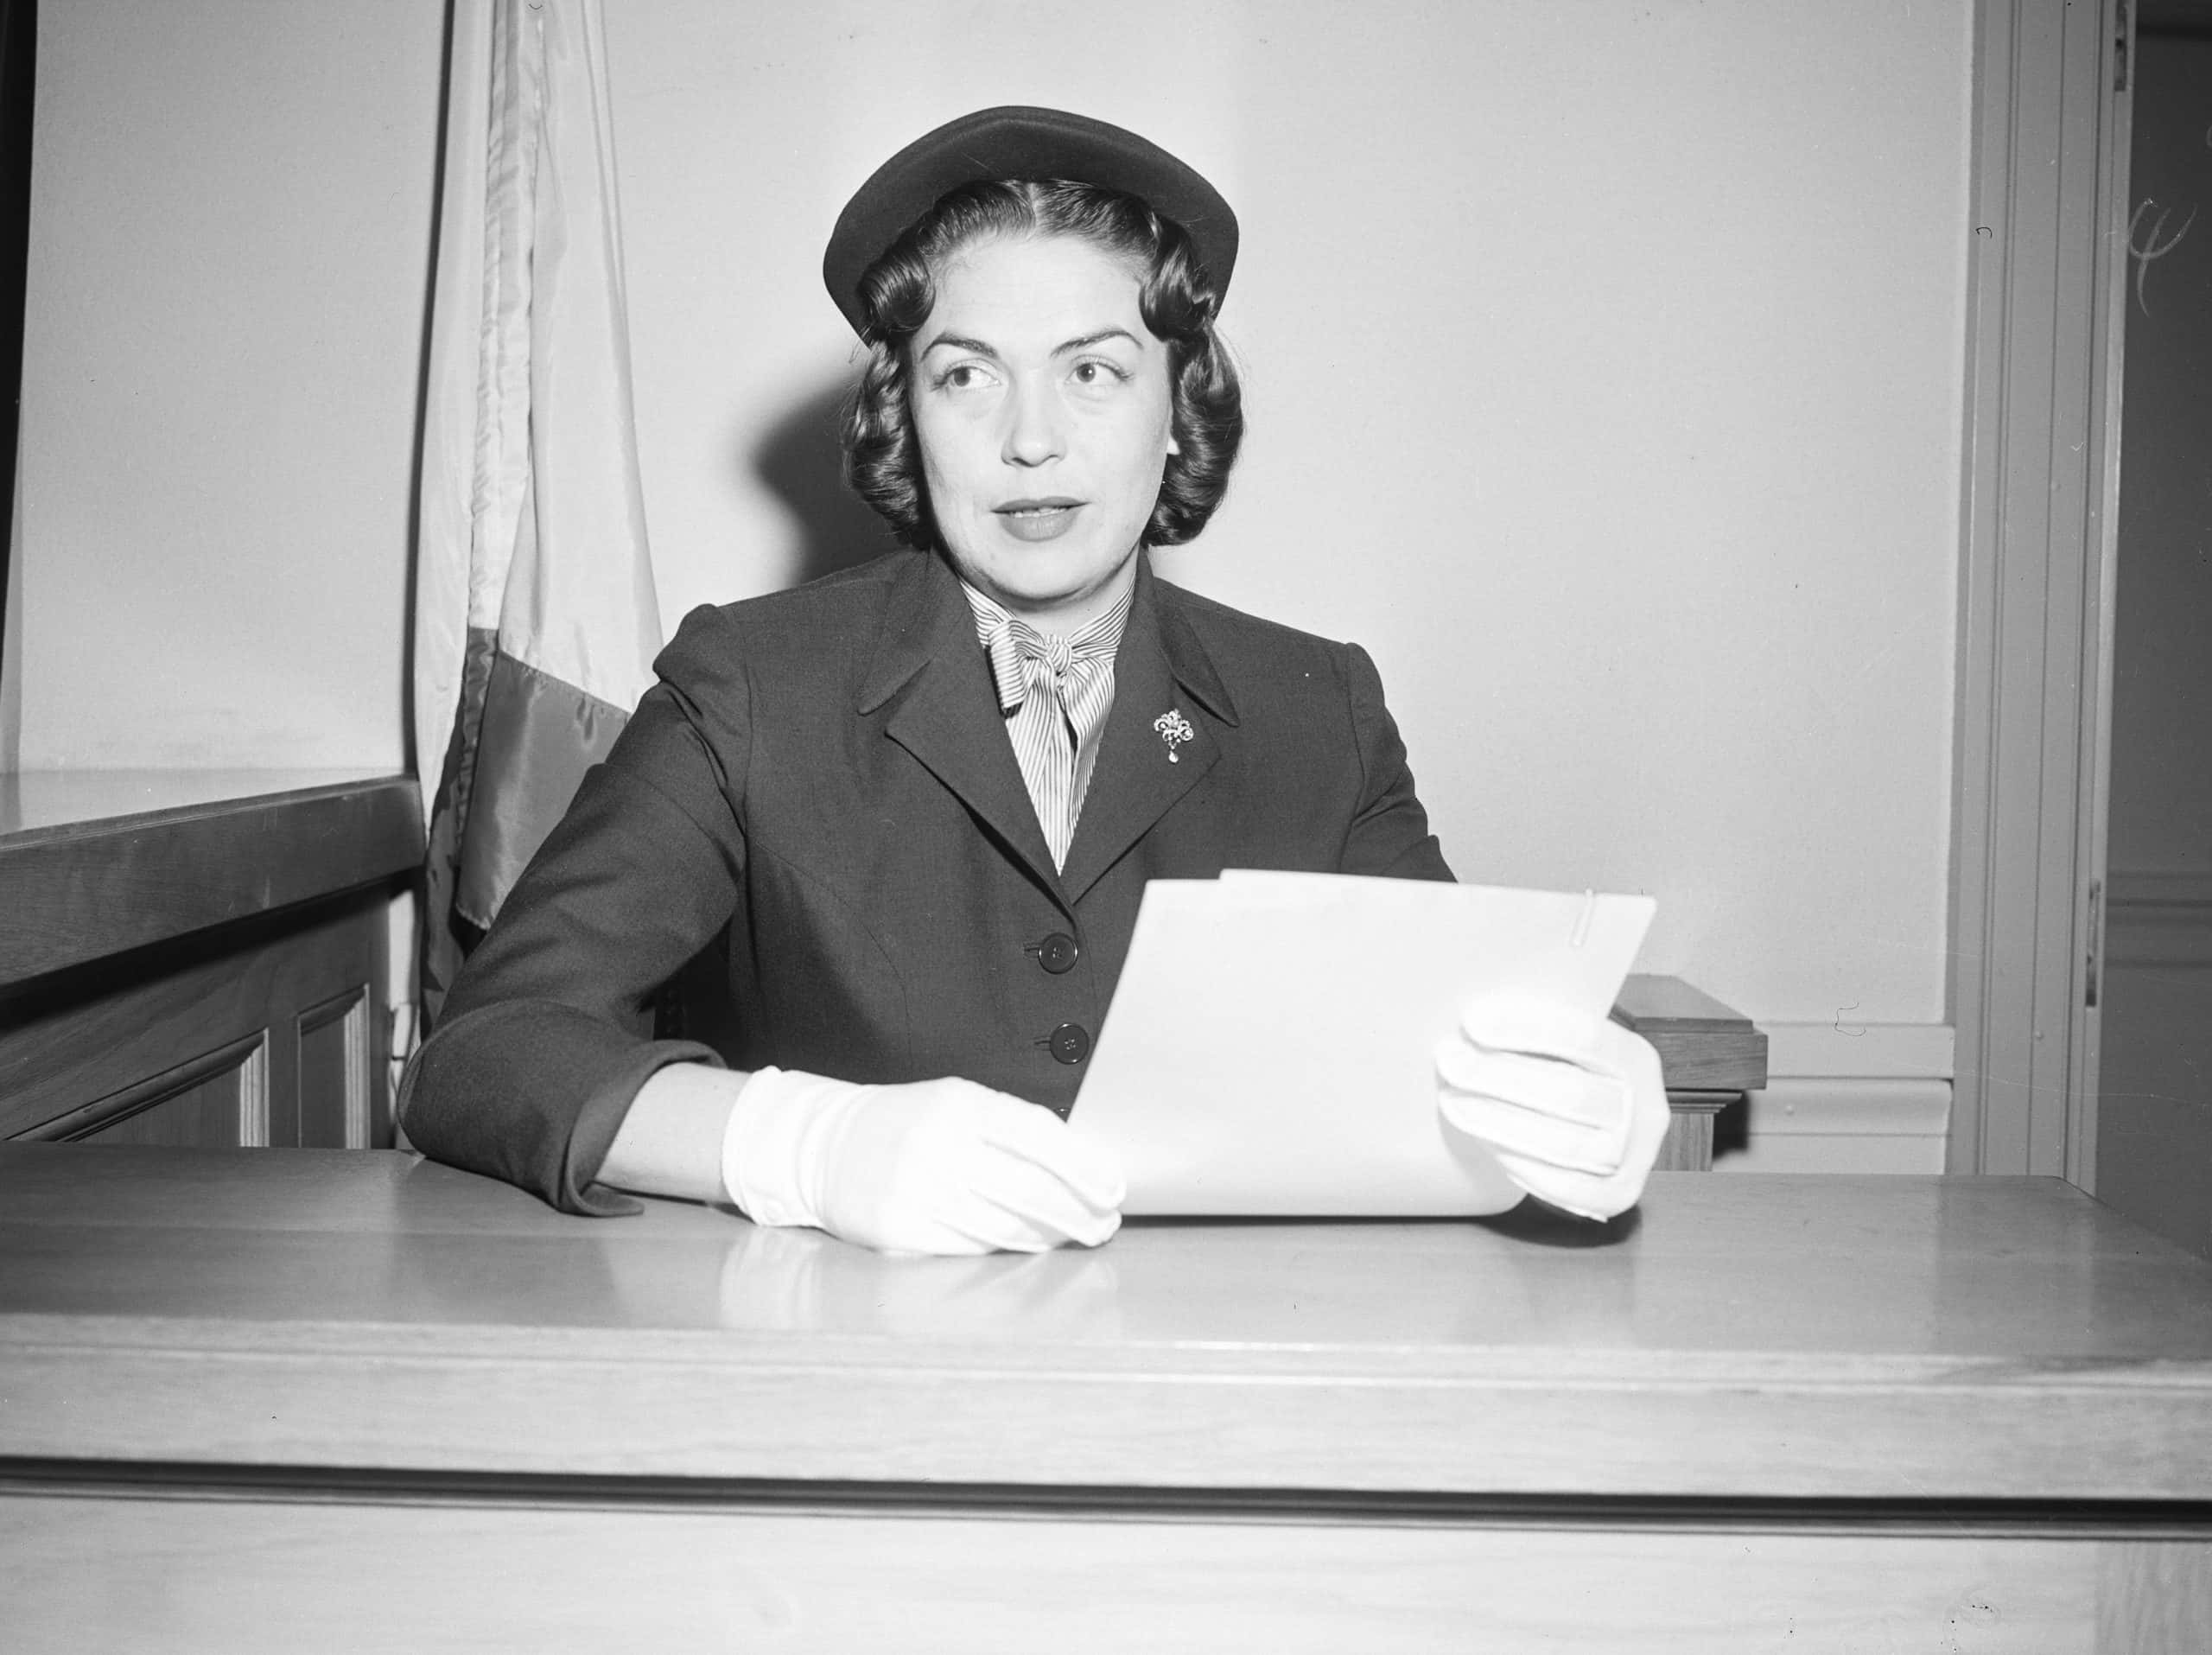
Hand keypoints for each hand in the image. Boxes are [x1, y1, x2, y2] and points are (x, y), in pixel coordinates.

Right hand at [722, 1069, 1125, 1255]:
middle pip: (1029, 1189)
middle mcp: (938, 1146)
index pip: (1039, 1137)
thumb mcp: (955, 1101)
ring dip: (1050, 1237)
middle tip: (1106, 1223)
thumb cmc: (907, 1122)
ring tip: (1076, 1237)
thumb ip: (1011, 1126)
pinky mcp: (898, 1231)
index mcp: (960, 1104)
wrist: (824, 1145)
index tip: (1114, 1187)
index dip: (1084, 1167)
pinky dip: (1007, 1251)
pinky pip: (969, 1248)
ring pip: (1004, 1225)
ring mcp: (915, 1191)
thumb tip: (1082, 1164)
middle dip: (1078, 1212)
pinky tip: (1029, 1248)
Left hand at [1433, 995, 1668, 1219]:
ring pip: (1565, 1143)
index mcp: (1637, 1058)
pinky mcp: (1618, 1195)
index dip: (1527, 1028)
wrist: (1601, 1133)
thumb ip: (1537, 1032)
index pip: (1586, 1038)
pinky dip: (1522, 1164)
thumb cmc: (1568, 1076)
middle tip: (1450, 1060)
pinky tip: (1484, 1140)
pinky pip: (1567, 1187)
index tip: (1473, 1021)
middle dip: (1500, 1076)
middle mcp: (1647, 1109)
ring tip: (1453, 1099)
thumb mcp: (1567, 1046)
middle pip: (1570, 1093)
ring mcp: (1637, 1158)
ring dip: (1499, 1121)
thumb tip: (1473, 1020)